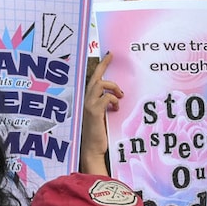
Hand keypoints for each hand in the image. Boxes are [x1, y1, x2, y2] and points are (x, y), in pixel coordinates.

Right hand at [79, 52, 122, 174]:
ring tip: (120, 96)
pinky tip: (116, 109)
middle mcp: (86, 100)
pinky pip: (106, 98)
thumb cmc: (98, 135)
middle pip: (95, 78)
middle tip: (111, 56)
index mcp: (88, 100)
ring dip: (113, 88)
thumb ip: (106, 105)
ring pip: (100, 85)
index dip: (101, 67)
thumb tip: (118, 97)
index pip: (94, 80)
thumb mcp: (102, 116)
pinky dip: (114, 101)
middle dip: (103, 66)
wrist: (92, 149)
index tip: (108, 56)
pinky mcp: (94, 112)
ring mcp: (89, 105)